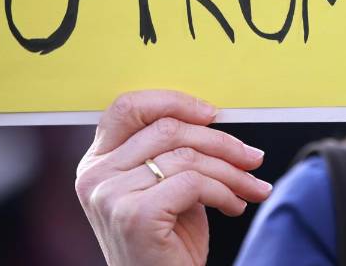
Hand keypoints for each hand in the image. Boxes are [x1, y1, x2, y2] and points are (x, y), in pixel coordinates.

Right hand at [75, 90, 272, 265]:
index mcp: (97, 162)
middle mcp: (95, 176)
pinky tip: (233, 207)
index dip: (174, 102)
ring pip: (186, 156)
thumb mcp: (163, 187)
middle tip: (251, 157)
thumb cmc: (165, 243)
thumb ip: (170, 152)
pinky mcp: (136, 215)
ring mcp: (111, 196)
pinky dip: (224, 192)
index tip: (212, 114)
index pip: (128, 106)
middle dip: (220, 141)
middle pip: (167, 128)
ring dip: (231, 171)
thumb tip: (213, 117)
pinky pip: (194, 183)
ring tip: (249, 188)